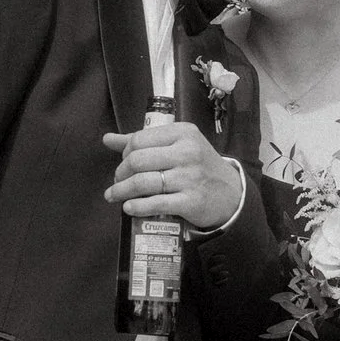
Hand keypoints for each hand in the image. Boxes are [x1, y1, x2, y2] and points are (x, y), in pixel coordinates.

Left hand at [102, 122, 243, 230]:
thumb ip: (144, 141)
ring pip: (143, 182)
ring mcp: (190, 177)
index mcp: (182, 133)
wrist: (231, 193)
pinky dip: (136, 207)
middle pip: (137, 160)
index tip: (124, 164)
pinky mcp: (191, 201)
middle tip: (117, 181)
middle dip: (120, 173)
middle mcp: (187, 152)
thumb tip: (108, 139)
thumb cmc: (199, 167)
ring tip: (114, 195)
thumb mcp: (178, 145)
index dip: (124, 153)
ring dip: (122, 191)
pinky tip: (128, 207)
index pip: (139, 139)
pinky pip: (155, 204)